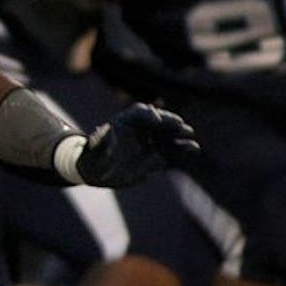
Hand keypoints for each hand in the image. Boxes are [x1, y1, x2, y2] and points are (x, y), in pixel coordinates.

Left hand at [75, 103, 198, 187]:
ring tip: (191, 138)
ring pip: (166, 135)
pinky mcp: (153, 155)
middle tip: (182, 126)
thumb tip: (105, 131)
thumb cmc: (92, 159)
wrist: (96, 173)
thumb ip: (100, 143)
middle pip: (157, 121)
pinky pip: (170, 150)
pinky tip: (193, 149)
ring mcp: (147, 141)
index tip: (157, 121)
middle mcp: (137, 129)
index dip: (149, 114)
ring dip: (179, 136)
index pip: (139, 112)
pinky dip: (181, 149)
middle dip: (169, 123)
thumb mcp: (92, 151)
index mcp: (122, 122)